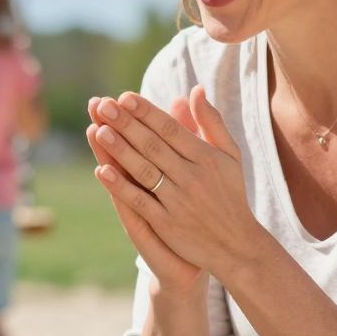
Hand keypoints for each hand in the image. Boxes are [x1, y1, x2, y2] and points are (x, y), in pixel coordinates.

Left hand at [87, 87, 258, 285]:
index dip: (147, 112)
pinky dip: (121, 186)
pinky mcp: (167, 224)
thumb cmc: (230, 195)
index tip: (125, 97)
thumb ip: (212, 123)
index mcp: (206, 158)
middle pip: (154, 146)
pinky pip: (140, 201)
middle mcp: (192, 177)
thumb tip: (196, 90)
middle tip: (103, 106)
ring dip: (120, 150)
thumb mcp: (230, 156)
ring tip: (99, 130)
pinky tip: (102, 171)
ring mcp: (178, 201)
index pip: (171, 129)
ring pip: (145, 170)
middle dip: (127, 124)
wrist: (236, 245)